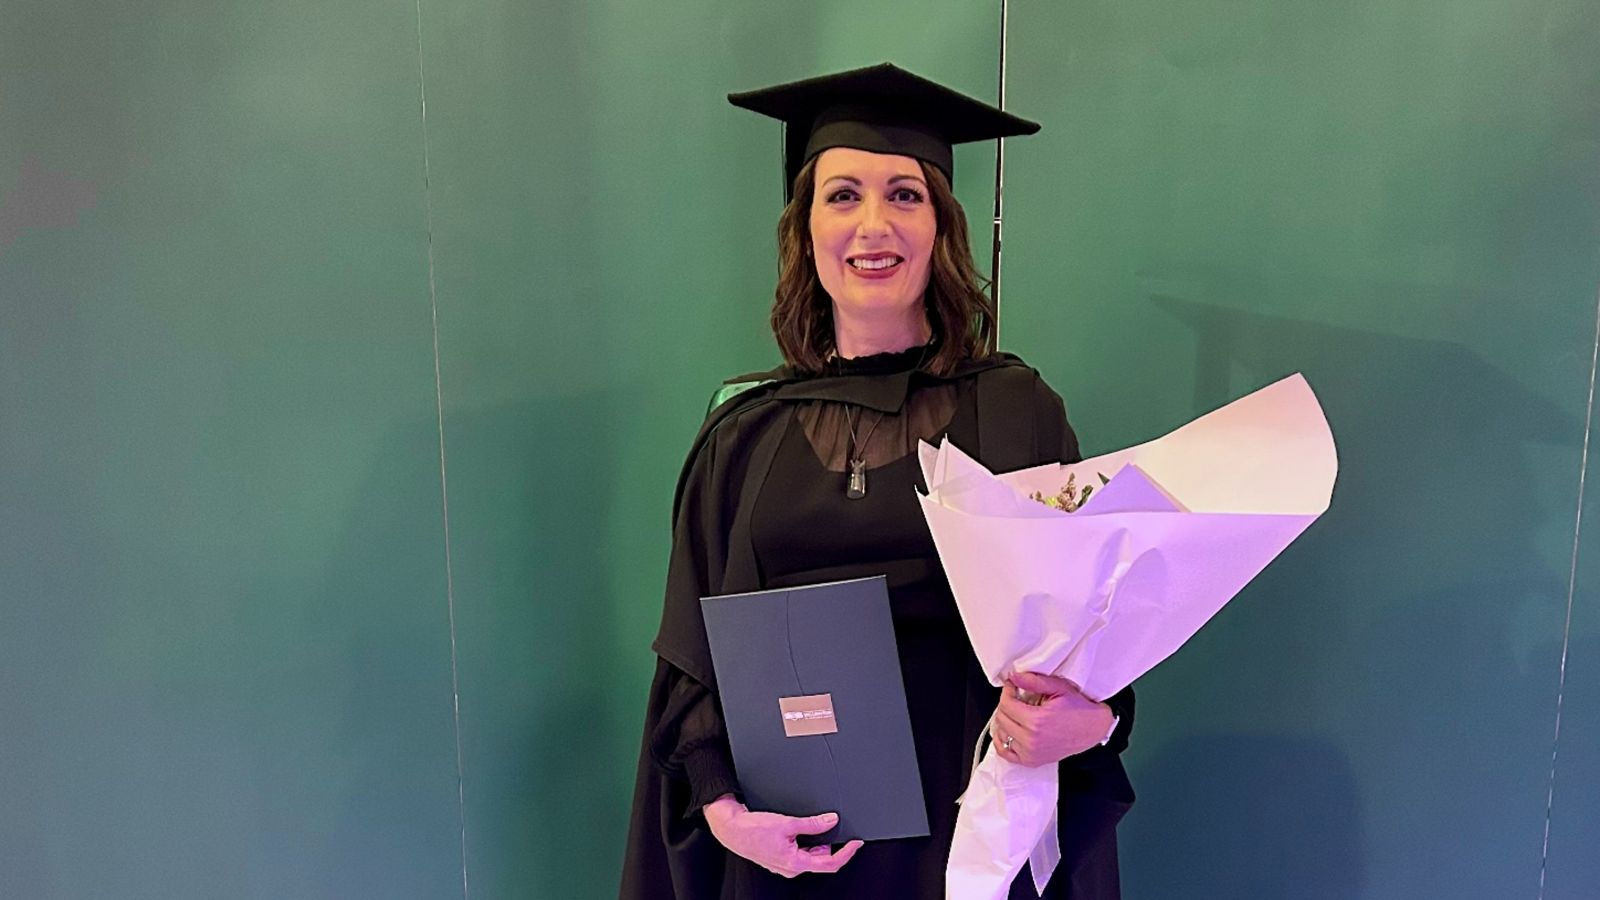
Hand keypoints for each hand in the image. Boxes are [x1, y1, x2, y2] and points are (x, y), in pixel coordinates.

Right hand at [702, 794, 864, 877]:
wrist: (732, 829)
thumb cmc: (753, 829)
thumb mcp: (787, 823)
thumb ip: (812, 824)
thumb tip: (831, 821)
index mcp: (795, 862)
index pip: (830, 863)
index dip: (846, 853)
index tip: (855, 843)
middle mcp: (791, 867)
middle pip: (821, 860)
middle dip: (829, 844)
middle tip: (830, 825)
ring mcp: (785, 864)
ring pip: (810, 855)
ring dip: (816, 842)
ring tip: (810, 824)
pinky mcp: (780, 857)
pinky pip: (800, 852)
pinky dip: (806, 842)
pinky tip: (800, 829)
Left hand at [990, 671, 1113, 767]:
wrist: (1094, 729)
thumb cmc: (1079, 709)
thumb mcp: (1059, 688)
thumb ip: (1034, 682)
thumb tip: (1014, 677)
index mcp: (1036, 721)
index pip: (1006, 704)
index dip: (1007, 691)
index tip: (1013, 686)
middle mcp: (1031, 740)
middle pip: (1002, 718)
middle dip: (1006, 703)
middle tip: (1015, 697)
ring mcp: (1030, 753)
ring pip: (1001, 733)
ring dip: (1004, 720)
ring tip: (1015, 712)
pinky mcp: (1032, 761)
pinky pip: (1005, 753)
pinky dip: (1002, 741)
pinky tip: (1007, 731)